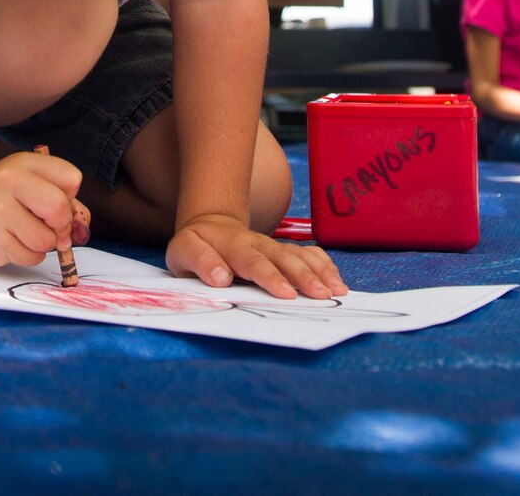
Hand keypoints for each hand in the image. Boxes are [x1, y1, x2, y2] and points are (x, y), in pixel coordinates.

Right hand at [0, 150, 89, 267]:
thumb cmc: (7, 194)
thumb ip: (65, 200)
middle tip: (50, 226)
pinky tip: (13, 241)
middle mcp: (8, 182)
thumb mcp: (34, 182)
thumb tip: (79, 229)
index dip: (70, 196)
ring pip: (46, 240)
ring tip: (27, 232)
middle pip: (58, 208)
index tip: (56, 201)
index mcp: (24, 162)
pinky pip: (30, 258)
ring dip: (44, 243)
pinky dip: (29, 255)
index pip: (71, 178)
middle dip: (61, 224)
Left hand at [166, 213, 346, 298]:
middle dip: (302, 276)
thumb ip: (199, 261)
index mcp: (230, 245)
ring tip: (336, 291)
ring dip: (319, 272)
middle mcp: (256, 243)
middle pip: (282, 258)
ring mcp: (273, 245)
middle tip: (320, 295)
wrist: (210, 225)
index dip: (268, 276)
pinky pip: (308, 254)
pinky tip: (337, 281)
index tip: (284, 293)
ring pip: (299, 256)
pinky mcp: (284, 250)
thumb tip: (221, 278)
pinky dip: (324, 266)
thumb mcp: (182, 251)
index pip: (251, 261)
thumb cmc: (195, 246)